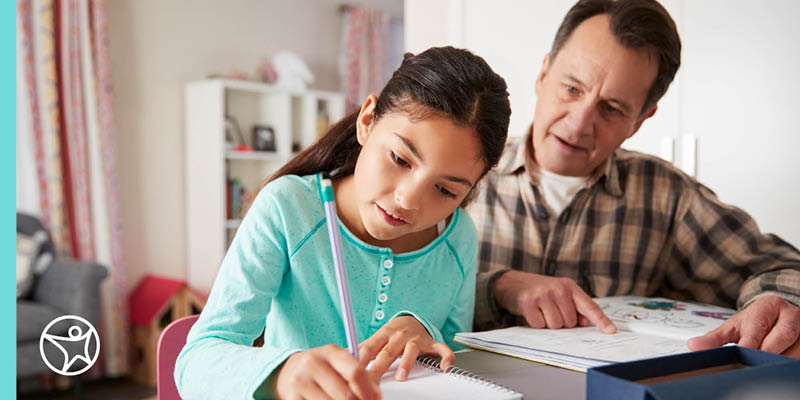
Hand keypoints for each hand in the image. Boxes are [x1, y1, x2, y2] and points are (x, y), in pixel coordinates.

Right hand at [275, 344, 380, 399]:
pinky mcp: (292, 397)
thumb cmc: (321, 368)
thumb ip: (358, 374)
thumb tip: (376, 395)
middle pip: (346, 395)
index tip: (376, 399)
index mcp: (330, 351)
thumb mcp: (338, 363)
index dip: (369, 391)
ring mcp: (300, 381)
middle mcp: (313, 363)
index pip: (356, 372)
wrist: (289, 371)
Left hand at [358, 315, 453, 382]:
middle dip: (378, 367)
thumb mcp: (376, 338)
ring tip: (401, 376)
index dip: (360, 361)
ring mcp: (415, 340)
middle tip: (370, 381)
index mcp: (383, 336)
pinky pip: (441, 349)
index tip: (352, 373)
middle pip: (388, 352)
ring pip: (411, 351)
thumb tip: (343, 354)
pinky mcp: (431, 344)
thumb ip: (363, 348)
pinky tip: (444, 366)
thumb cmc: (391, 335)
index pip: (369, 349)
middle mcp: (399, 337)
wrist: (411, 320)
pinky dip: (445, 357)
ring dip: (407, 363)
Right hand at [493, 270, 615, 332]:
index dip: (601, 320)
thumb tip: (585, 323)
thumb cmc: (539, 291)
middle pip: (570, 321)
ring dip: (548, 324)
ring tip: (541, 311)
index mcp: (570, 287)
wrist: (513, 283)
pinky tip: (532, 312)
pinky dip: (535, 323)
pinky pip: (540, 325)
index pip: (589, 306)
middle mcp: (558, 288)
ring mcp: (543, 294)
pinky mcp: (529, 302)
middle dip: (561, 322)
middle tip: (550, 311)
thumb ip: (575, 307)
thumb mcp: (559, 294)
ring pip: (556, 325)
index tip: (611, 331)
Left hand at [688, 295, 799, 357]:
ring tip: (763, 367)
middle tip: (752, 364)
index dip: (750, 344)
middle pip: (781, 337)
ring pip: (795, 350)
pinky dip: (788, 364)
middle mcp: (790, 315)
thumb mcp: (734, 326)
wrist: (778, 314)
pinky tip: (775, 369)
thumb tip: (693, 346)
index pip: (759, 327)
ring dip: (778, 361)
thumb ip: (714, 338)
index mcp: (768, 306)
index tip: (741, 354)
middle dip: (766, 353)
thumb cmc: (755, 321)